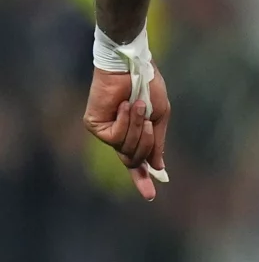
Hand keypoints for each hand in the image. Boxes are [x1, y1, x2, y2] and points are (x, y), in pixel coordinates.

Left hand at [84, 67, 170, 200]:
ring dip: (136, 128)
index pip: (137, 163)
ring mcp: (106, 131)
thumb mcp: (159, 115)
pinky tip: (123, 106)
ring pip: (125, 149)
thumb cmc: (148, 85)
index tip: (150, 195)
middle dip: (145, 144)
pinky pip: (114, 137)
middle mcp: (119, 136)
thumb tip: (158, 166)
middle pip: (133, 159)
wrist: (132, 65)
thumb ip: (157, 141)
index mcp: (135, 133)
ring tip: (137, 106)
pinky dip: (124, 122)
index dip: (143, 180)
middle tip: (149, 125)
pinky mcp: (95, 125)